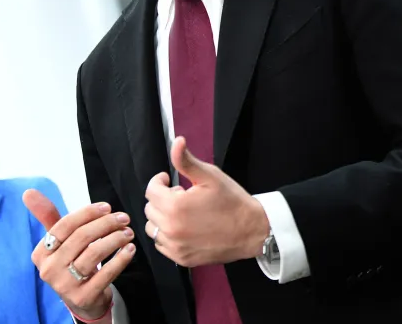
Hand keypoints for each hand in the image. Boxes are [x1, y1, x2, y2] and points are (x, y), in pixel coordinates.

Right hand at [24, 190, 134, 320]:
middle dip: (106, 224)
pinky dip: (121, 259)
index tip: (107, 207)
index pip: (64, 226)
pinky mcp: (84, 297)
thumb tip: (28, 191)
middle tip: (124, 218)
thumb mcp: (59, 240)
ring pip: (94, 254)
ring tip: (128, 232)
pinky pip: (106, 274)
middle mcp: (49, 270)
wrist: (81, 299)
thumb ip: (48, 216)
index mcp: (41, 253)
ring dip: (116, 239)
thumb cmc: (71, 261)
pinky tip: (130, 249)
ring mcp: (65, 285)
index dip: (87, 213)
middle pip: (82, 238)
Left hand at [144, 136, 268, 266]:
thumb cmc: (232, 201)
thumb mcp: (211, 176)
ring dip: (163, 218)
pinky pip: (161, 244)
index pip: (151, 190)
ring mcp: (175, 246)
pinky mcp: (181, 258)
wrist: (251, 230)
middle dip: (162, 199)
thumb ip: (187, 161)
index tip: (170, 180)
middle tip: (183, 196)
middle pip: (150, 209)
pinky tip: (186, 228)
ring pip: (153, 227)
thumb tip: (176, 142)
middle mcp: (170, 228)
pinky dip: (168, 235)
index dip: (160, 181)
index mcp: (175, 206)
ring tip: (183, 213)